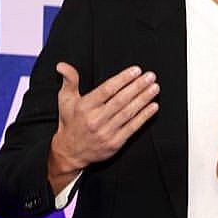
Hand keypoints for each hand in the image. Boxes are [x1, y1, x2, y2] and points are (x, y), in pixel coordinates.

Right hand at [49, 63, 158, 180]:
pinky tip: (153, 107)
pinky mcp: (114, 143)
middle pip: (121, 100)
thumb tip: (62, 65)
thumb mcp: (65, 100)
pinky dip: (144, 117)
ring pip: (128, 113)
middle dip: (138, 87)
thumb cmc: (70, 122)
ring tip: (154, 88)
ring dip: (144, 99)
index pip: (107, 89)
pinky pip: (132, 128)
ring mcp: (106, 132)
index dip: (123, 79)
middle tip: (151, 76)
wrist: (70, 152)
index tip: (136, 70)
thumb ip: (69, 80)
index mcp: (85, 107)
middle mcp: (95, 119)